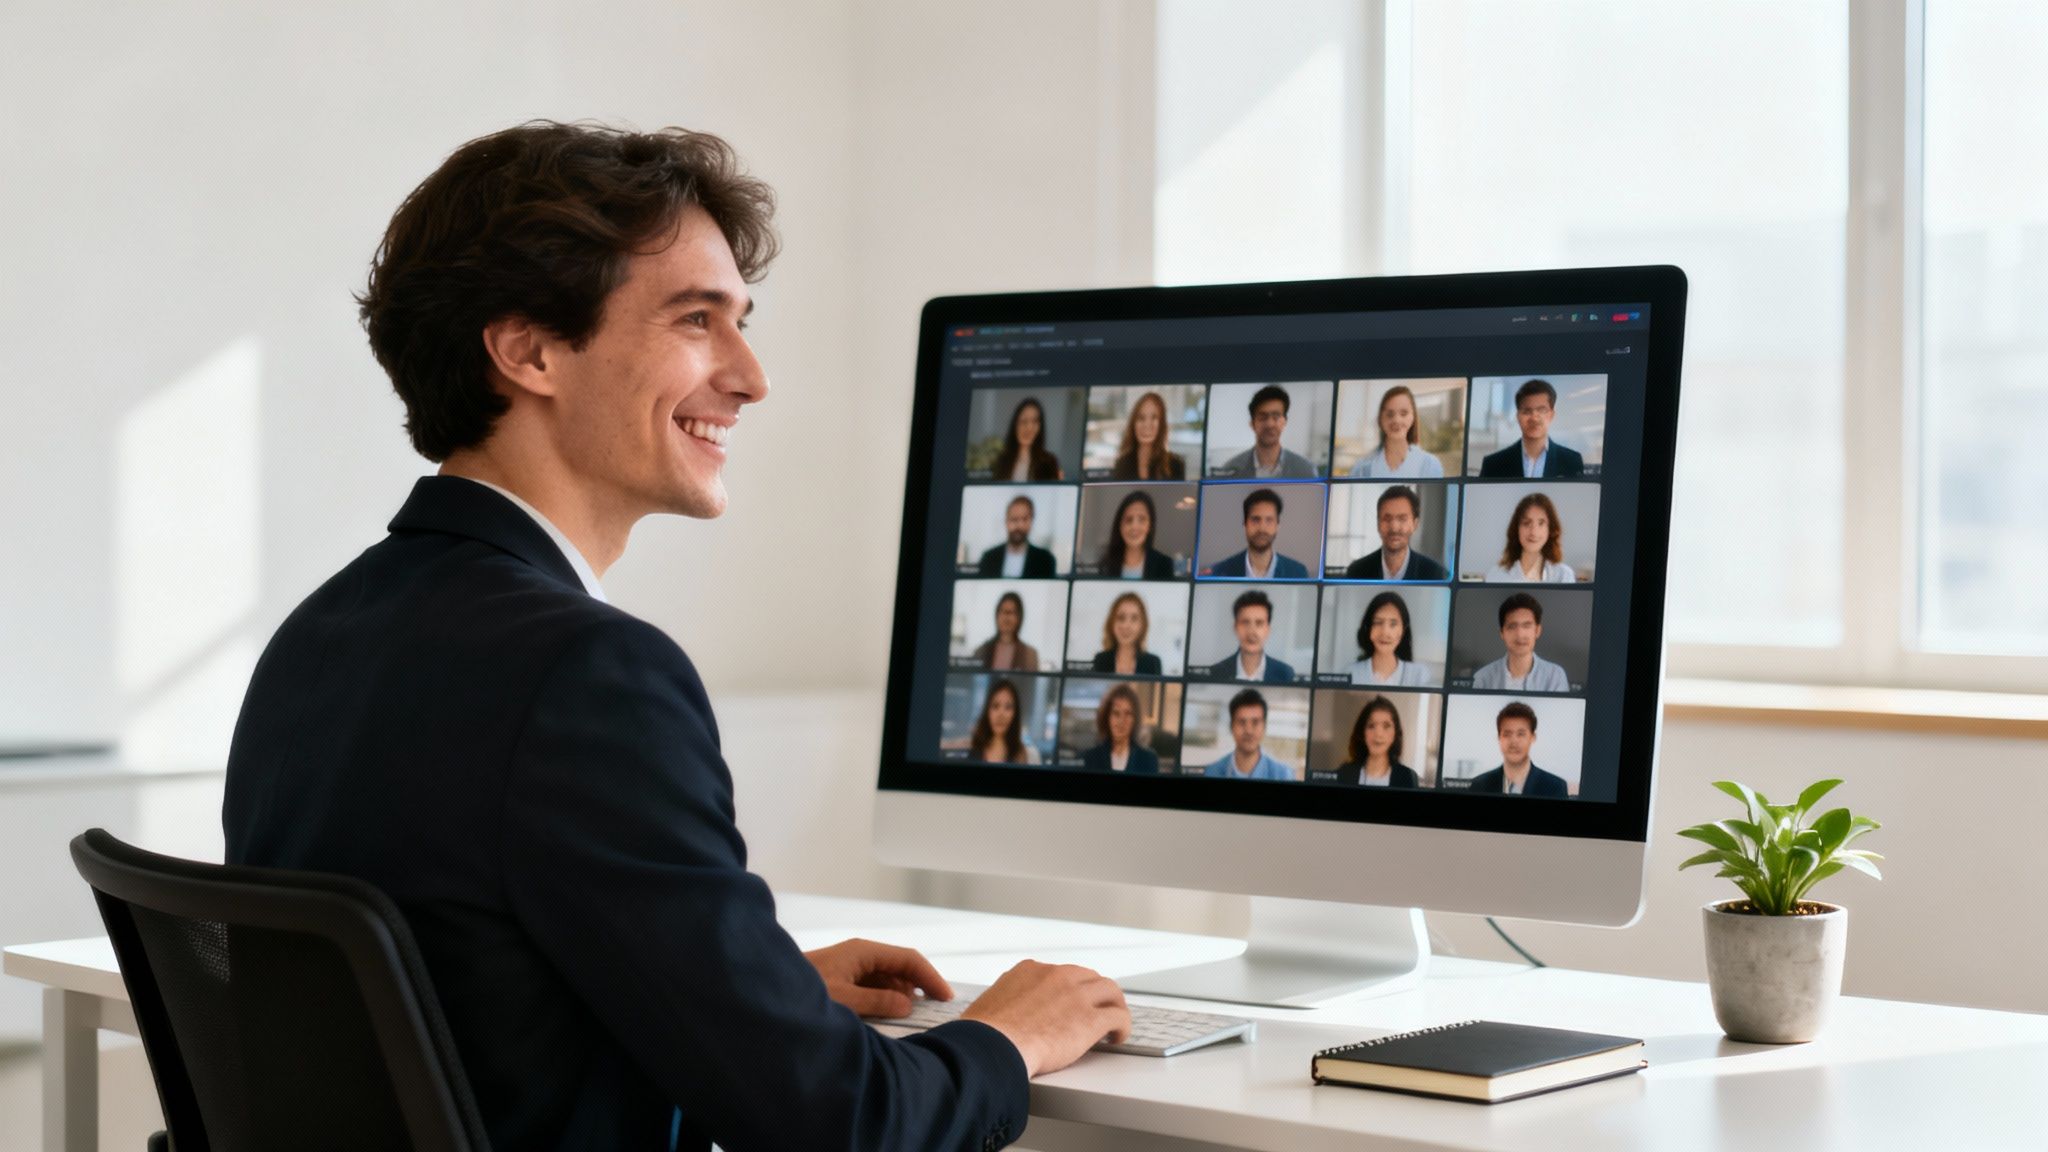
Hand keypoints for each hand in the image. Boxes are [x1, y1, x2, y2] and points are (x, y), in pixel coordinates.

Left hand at [803, 938, 953, 1018]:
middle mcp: (859, 955)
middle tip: (935, 1011)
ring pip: (887, 978)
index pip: (908, 958)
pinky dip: (885, 998)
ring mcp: (850, 966)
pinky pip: (872, 986)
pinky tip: (888, 1015)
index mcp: (863, 951)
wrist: (764, 989)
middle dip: (918, 986)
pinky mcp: (841, 979)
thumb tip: (907, 1004)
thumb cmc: (801, 992)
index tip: (946, 998)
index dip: (930, 977)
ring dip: (901, 995)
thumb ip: (878, 1001)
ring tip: (913, 1017)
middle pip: (900, 967)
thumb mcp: (844, 1000)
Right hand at [963, 960, 1130, 1077]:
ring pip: (1110, 991)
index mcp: (1031, 970)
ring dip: (1114, 1006)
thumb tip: (998, 1014)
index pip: (1060, 973)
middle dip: (1095, 993)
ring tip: (1114, 1023)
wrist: (992, 1046)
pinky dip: (1123, 1026)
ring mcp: (1076, 995)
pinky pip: (1119, 1017)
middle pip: (1089, 977)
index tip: (1071, 1002)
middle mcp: (1057, 976)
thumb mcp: (989, 1003)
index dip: (1069, 989)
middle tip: (1097, 1009)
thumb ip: (1004, 1001)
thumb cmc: (984, 1034)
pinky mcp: (1090, 1019)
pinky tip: (1118, 1038)